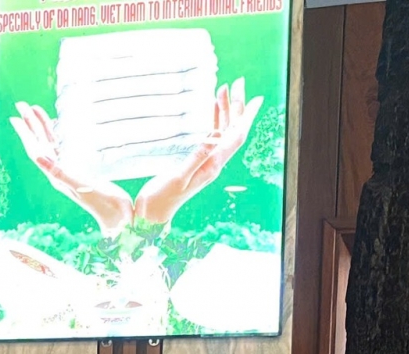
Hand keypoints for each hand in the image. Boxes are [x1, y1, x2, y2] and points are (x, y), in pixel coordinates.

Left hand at [10, 102, 133, 236]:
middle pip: (39, 144)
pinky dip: (56, 135)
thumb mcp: (80, 186)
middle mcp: (58, 172)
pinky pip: (61, 148)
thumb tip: (39, 158)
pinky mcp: (78, 170)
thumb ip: (60, 173)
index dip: (26, 133)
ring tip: (35, 110)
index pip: (36, 150)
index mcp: (56, 175)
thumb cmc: (102, 203)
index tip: (16, 116)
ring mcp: (67, 171)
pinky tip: (56, 128)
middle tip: (22, 105)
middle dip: (30, 124)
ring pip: (49, 144)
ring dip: (41, 127)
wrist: (117, 218)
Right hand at [133, 83, 261, 226]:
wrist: (151, 216)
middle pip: (232, 131)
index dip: (246, 117)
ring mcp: (205, 162)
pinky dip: (214, 120)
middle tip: (238, 83)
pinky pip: (211, 137)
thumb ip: (196, 157)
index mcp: (212, 165)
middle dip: (237, 107)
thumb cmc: (161, 200)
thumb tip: (215, 136)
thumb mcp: (178, 177)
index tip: (256, 98)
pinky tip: (211, 109)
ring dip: (225, 111)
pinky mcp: (196, 162)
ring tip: (223, 89)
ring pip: (222, 132)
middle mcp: (213, 163)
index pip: (236, 137)